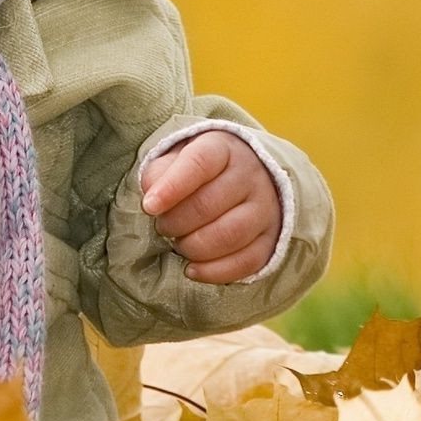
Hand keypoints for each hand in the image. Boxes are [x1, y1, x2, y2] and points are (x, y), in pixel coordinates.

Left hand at [139, 130, 281, 283]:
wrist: (244, 176)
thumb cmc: (198, 171)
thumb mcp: (175, 159)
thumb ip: (158, 175)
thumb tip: (153, 202)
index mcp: (223, 148)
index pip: (199, 163)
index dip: (172, 187)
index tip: (149, 207)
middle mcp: (250, 175)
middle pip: (209, 204)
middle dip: (176, 223)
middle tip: (163, 227)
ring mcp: (265, 207)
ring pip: (229, 235)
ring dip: (193, 247)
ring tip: (178, 245)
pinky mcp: (271, 238)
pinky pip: (246, 261)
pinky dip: (214, 271)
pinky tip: (192, 269)